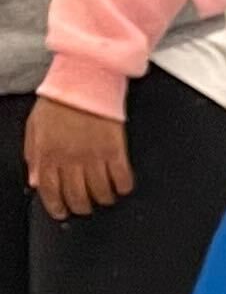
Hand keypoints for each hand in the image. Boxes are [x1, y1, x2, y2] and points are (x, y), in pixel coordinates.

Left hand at [23, 99, 128, 218]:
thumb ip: (34, 156)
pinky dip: (123, 187)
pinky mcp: (116, 151)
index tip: (62, 213)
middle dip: (81, 207)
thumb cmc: (60, 100)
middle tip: (84, 206)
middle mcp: (71, 158)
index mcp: (48, 153)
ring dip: (103, 199)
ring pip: (101, 193)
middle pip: (77, 197)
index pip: (50, 191)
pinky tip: (120, 186)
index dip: (56, 207)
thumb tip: (36, 180)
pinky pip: (122, 180)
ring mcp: (94, 156)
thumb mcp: (35, 127)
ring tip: (104, 196)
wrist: (84, 80)